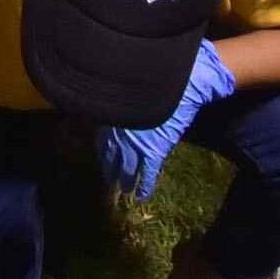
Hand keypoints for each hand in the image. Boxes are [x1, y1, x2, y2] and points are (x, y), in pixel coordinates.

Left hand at [97, 41, 234, 202]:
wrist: (176, 84)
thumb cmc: (155, 81)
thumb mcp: (132, 89)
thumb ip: (125, 101)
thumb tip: (121, 102)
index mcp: (113, 117)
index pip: (103, 141)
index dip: (103, 153)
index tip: (103, 160)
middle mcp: (119, 134)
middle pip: (111, 158)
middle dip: (110, 171)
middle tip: (110, 182)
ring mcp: (135, 144)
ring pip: (126, 169)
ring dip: (125, 181)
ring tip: (124, 190)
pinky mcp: (153, 152)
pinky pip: (147, 174)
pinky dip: (144, 187)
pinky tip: (141, 197)